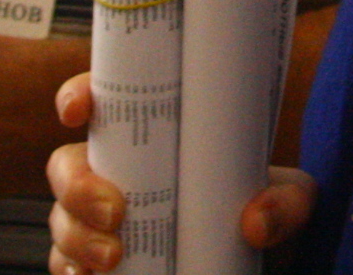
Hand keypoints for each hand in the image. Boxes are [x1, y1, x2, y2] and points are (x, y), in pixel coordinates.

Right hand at [43, 75, 311, 274]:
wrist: (254, 249)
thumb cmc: (263, 202)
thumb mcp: (291, 193)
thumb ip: (287, 201)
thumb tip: (254, 221)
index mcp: (152, 131)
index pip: (101, 99)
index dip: (77, 96)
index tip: (77, 111)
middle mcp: (116, 169)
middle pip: (67, 166)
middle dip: (78, 187)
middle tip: (116, 212)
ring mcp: (100, 215)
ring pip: (62, 218)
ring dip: (75, 237)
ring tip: (111, 258)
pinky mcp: (98, 257)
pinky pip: (66, 264)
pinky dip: (70, 271)